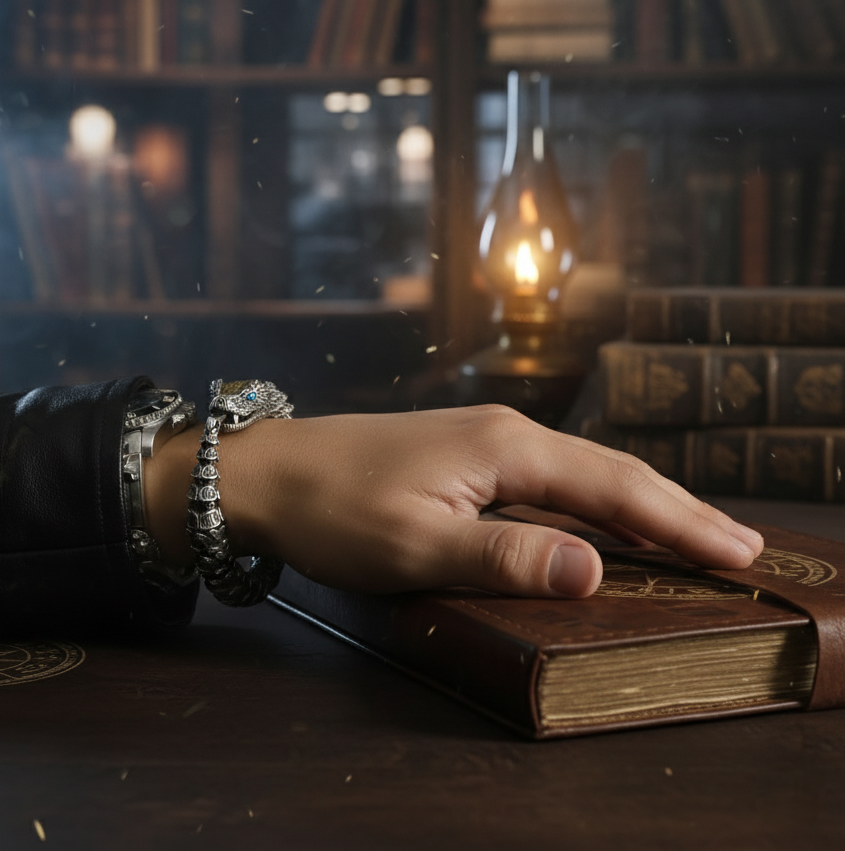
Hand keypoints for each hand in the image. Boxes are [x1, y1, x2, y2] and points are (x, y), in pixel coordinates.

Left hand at [147, 405, 762, 598]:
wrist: (266, 471)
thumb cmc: (333, 508)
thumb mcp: (416, 546)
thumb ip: (505, 559)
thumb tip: (596, 572)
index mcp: (505, 449)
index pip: (614, 488)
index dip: (679, 522)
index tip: (736, 550)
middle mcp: (506, 431)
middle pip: (610, 470)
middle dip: (676, 508)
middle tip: (739, 543)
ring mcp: (485, 438)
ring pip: (582, 470)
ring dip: (639, 502)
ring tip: (691, 531)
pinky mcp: (466, 453)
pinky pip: (551, 476)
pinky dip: (593, 499)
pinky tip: (601, 519)